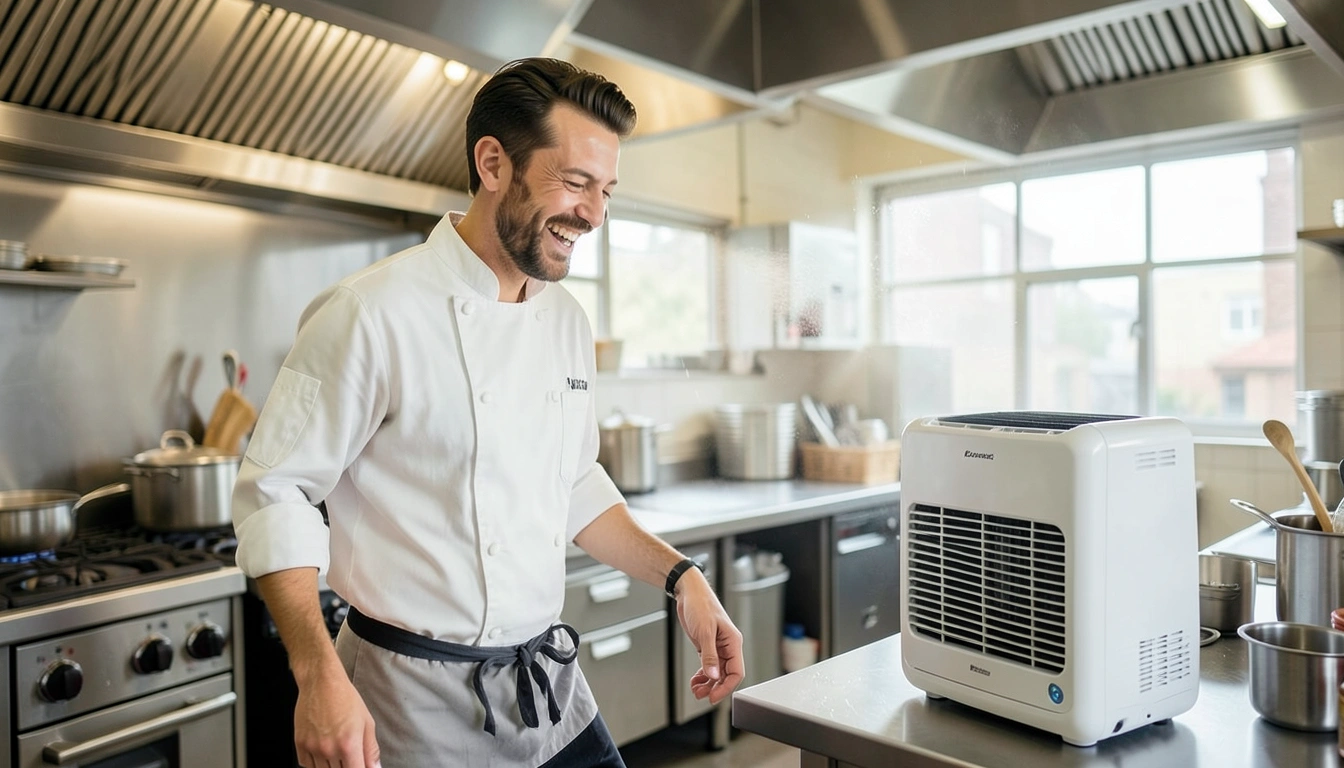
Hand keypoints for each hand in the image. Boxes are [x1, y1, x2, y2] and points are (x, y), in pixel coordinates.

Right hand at [294, 666, 380, 767]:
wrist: (321, 683)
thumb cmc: (346, 699)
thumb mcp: (367, 723)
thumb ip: (371, 750)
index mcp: (349, 744)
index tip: (359, 764)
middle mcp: (329, 749)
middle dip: (346, 766)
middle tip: (349, 755)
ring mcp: (312, 747)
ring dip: (331, 766)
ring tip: (336, 751)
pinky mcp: (299, 744)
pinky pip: (306, 765)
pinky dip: (315, 763)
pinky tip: (323, 752)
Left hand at [675, 570, 744, 704]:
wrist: (688, 592)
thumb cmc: (700, 604)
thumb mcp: (705, 630)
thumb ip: (709, 655)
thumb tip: (713, 675)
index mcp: (733, 642)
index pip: (736, 672)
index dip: (726, 686)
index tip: (713, 696)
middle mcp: (727, 646)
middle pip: (726, 675)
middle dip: (714, 687)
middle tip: (701, 695)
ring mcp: (717, 647)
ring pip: (717, 672)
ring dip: (707, 683)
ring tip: (696, 690)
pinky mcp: (707, 646)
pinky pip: (708, 666)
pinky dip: (702, 675)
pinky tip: (695, 680)